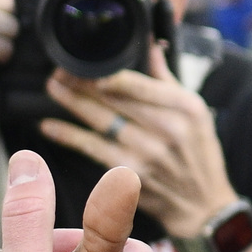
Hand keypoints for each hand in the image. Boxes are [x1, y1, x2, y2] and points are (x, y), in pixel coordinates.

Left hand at [41, 59, 238, 241]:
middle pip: (115, 98)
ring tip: (54, 87)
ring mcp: (147, 152)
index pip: (136, 82)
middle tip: (60, 70)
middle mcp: (168, 128)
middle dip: (82, 82)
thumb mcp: (197, 114)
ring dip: (72, 102)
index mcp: (186, 108)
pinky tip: (49, 125)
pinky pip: (92, 148)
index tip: (84, 61)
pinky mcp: (129, 173)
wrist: (202, 206)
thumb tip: (150, 46)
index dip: (105, 72)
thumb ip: (168, 80)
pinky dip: (69, 135)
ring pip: (100, 120)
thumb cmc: (199, 155)